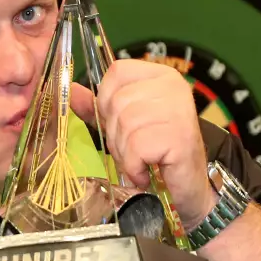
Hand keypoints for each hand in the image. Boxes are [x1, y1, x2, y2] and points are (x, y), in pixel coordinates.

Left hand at [69, 60, 213, 229]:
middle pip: (117, 102)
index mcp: (160, 75)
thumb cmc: (158, 154)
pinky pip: (136, 147)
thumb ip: (100, 107)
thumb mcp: (125, 125)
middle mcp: (172, 86)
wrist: (190, 187)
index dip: (106, 101)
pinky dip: (135, 166)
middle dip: (116, 134)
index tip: (119, 124)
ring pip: (125, 125)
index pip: (117, 72)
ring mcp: (178, 109)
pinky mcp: (179, 135)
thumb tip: (71, 92)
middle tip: (134, 151)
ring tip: (141, 162)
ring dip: (126, 153)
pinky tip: (147, 171)